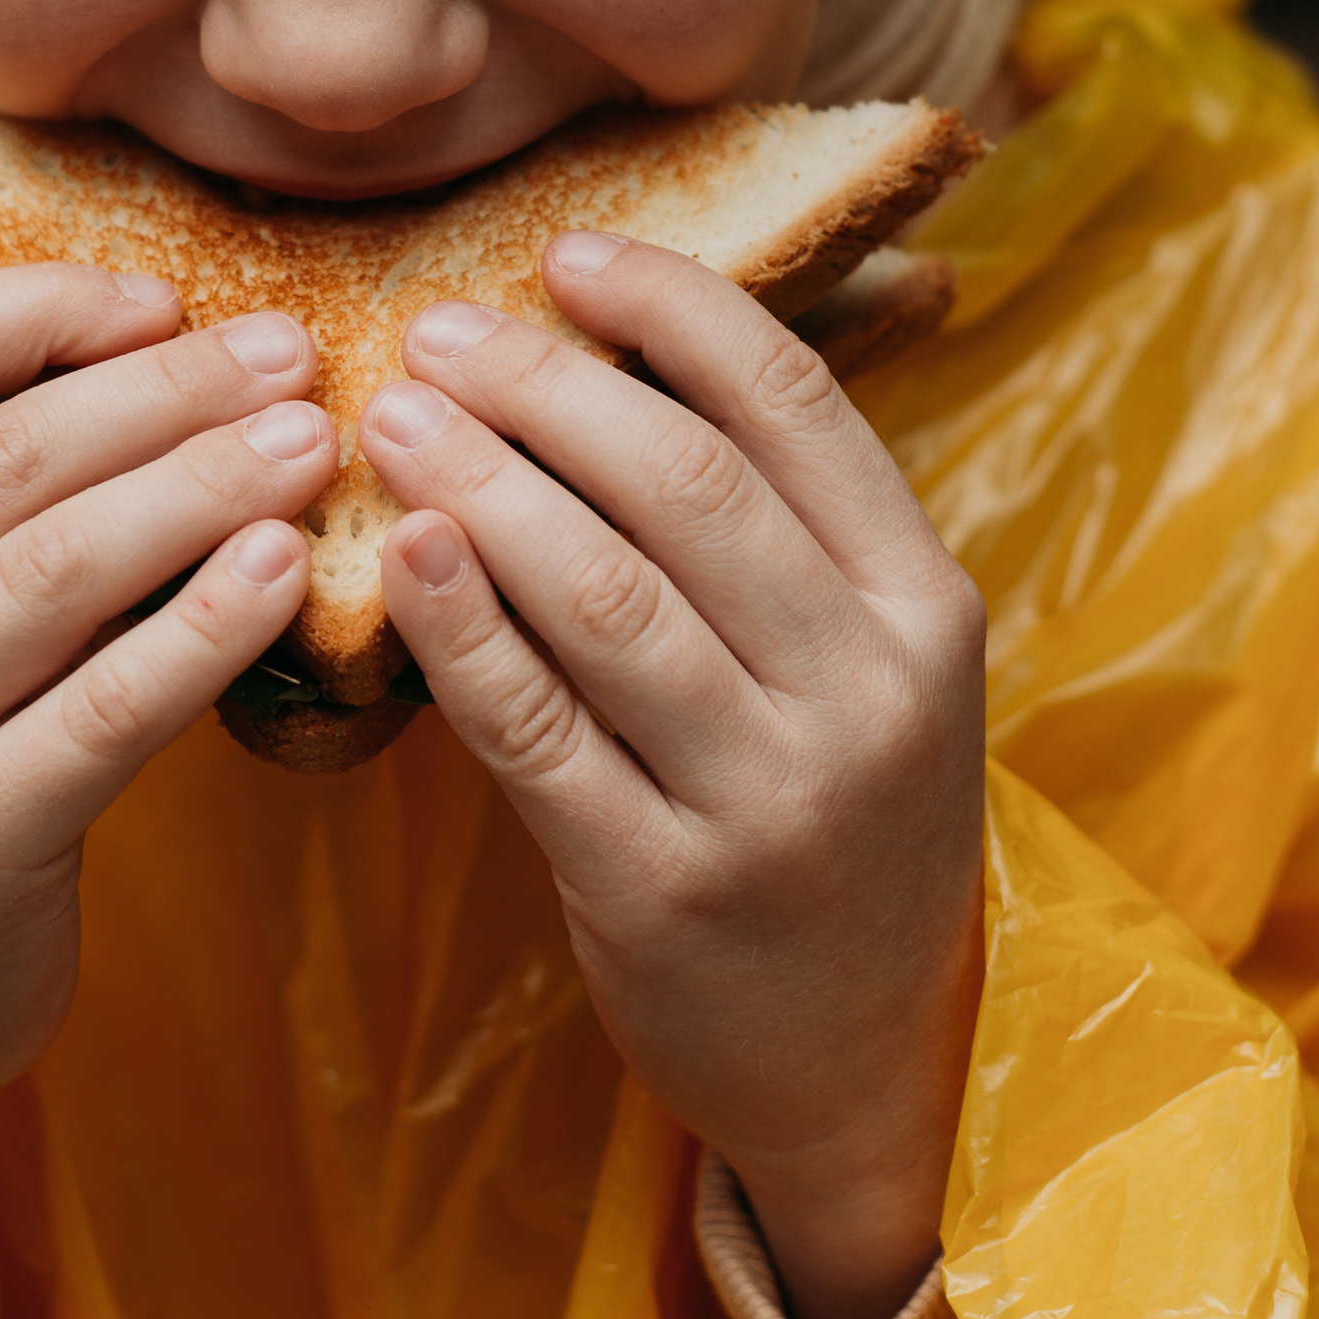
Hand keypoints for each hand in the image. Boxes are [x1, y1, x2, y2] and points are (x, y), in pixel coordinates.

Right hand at [0, 265, 332, 1318]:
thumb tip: (167, 344)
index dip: (46, 309)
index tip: (169, 299)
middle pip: (2, 461)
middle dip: (164, 392)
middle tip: (290, 355)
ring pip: (59, 570)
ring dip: (202, 488)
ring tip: (309, 442)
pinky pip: (106, 710)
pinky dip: (206, 628)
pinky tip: (286, 570)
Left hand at [363, 232, 985, 1318]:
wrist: (865, 1062)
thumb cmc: (836, 820)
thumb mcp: (867, 666)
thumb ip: (778, 528)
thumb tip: (611, 347)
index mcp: (924, 606)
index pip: (794, 406)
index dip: (672, 310)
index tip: (568, 257)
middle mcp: (864, 694)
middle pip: (685, 487)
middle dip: (546, 387)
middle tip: (438, 333)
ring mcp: (766, 799)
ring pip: (603, 596)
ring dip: (482, 485)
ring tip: (394, 416)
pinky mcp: (660, 888)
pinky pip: (536, 731)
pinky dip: (460, 629)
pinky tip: (398, 553)